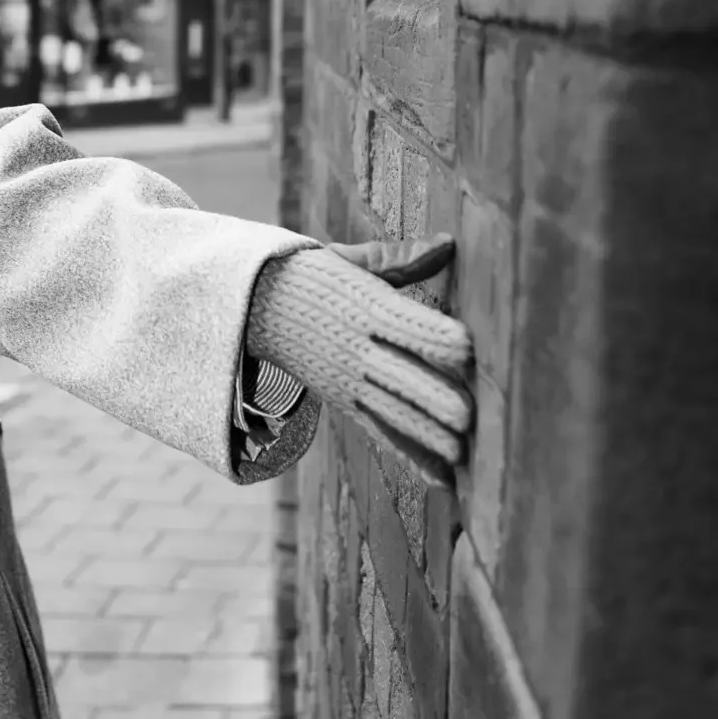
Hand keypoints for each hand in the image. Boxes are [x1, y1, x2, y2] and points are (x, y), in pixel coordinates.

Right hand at [246, 238, 472, 487]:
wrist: (251, 308)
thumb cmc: (311, 277)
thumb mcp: (349, 260)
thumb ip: (401, 257)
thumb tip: (449, 243)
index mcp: (362, 307)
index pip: (401, 324)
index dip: (431, 336)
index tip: (465, 346)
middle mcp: (355, 348)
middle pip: (398, 376)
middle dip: (432, 397)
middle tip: (468, 416)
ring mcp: (349, 380)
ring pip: (392, 410)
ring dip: (425, 433)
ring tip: (459, 453)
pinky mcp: (344, 402)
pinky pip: (381, 430)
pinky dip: (410, 454)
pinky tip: (440, 475)